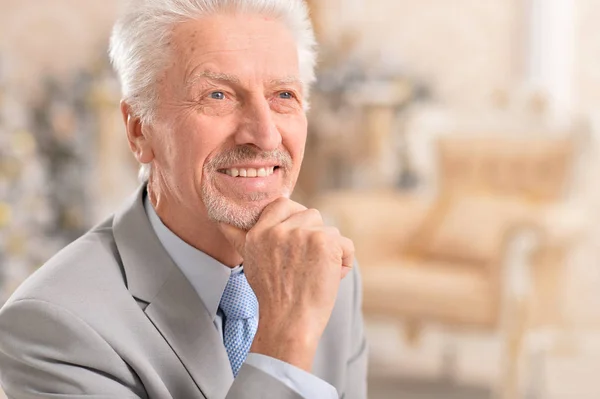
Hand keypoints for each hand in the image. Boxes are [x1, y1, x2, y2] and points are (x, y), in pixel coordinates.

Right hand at [218, 197, 353, 370]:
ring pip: (330, 230)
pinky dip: (344, 262)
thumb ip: (238, 236)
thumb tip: (221, 219)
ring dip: (330, 251)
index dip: (296, 218)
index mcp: (259, 232)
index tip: (299, 241)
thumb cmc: (272, 296)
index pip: (283, 204)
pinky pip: (346, 244)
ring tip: (317, 274)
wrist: (288, 322)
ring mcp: (303, 234)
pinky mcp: (324, 242)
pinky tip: (332, 278)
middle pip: (311, 215)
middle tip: (306, 266)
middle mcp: (279, 230)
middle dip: (314, 238)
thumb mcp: (249, 260)